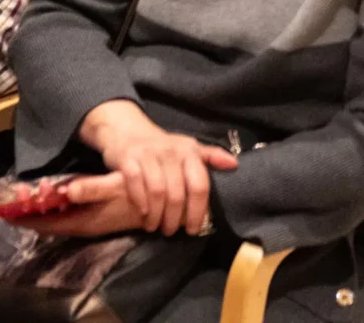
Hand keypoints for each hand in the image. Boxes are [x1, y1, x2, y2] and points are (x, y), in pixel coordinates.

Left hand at [8, 174, 146, 238]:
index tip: (4, 208)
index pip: (44, 224)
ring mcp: (88, 221)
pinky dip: (55, 205)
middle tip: (16, 192)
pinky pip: (65, 214)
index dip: (24, 216)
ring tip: (30, 191)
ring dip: (41, 207)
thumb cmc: (139, 196)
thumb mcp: (116, 187)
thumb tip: (64, 189)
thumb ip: (90, 189)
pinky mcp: (94, 216)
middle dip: (29, 209)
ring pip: (56, 218)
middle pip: (47, 222)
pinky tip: (55, 194)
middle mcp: (81, 224)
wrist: (163, 208)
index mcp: (82, 221)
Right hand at [78, 100, 238, 235]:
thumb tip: (234, 165)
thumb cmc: (165, 148)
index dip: (198, 210)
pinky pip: (135, 182)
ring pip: (157, 191)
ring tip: (155, 227)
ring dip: (156, 214)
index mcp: (190, 151)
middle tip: (171, 231)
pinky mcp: (129, 158)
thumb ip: (211, 157)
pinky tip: (142, 213)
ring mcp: (149, 154)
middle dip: (175, 218)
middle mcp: (171, 151)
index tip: (194, 229)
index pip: (199, 185)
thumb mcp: (189, 149)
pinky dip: (140, 200)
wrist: (130, 133)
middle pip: (177, 193)